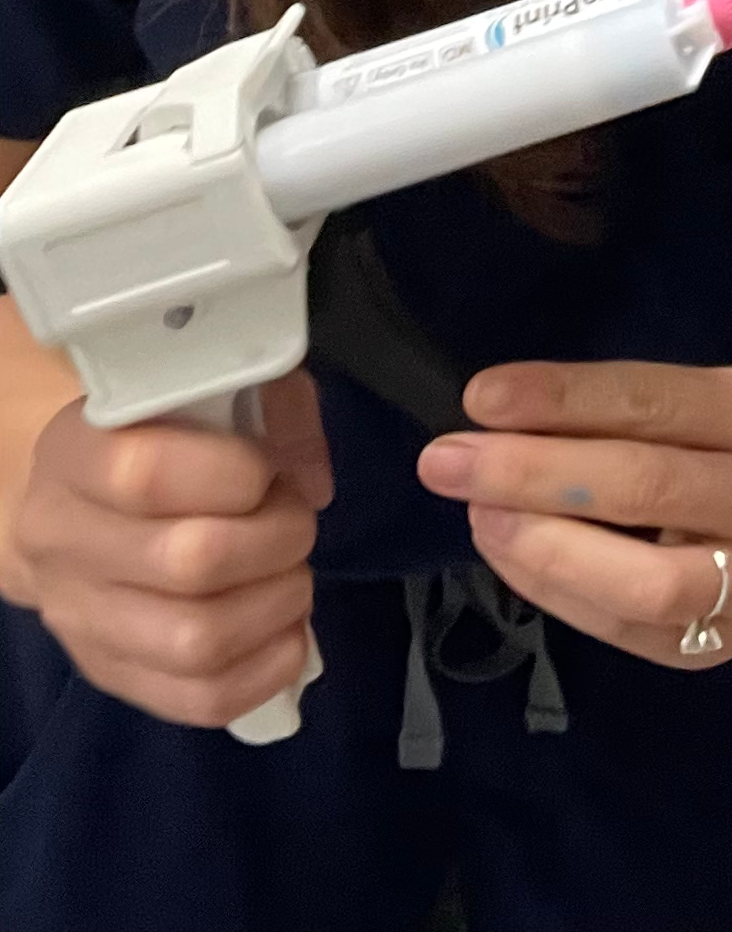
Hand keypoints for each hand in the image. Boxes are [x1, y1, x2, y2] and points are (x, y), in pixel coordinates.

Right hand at [5, 375, 330, 727]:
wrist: (70, 502)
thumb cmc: (157, 432)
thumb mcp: (207, 385)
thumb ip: (274, 407)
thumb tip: (313, 483)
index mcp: (76, 455)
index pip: (149, 475)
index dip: (240, 473)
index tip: (269, 469)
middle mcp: (63, 543)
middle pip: (190, 563)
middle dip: (278, 539)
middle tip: (295, 522)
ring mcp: (81, 622)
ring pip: (198, 643)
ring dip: (278, 605)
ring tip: (290, 573)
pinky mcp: (110, 676)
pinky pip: (200, 701)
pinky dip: (268, 670)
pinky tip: (287, 630)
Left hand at [416, 361, 731, 668]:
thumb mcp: (715, 394)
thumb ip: (629, 407)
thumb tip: (503, 418)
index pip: (658, 401)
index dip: (565, 399)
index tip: (481, 398)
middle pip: (646, 487)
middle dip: (534, 474)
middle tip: (447, 462)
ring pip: (644, 581)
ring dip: (545, 549)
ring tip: (479, 518)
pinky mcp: (728, 646)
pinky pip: (631, 631)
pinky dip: (560, 593)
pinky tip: (514, 557)